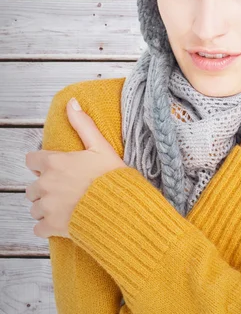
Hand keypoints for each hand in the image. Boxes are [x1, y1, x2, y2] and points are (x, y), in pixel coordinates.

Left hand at [25, 98, 127, 238]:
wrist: (119, 208)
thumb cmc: (111, 177)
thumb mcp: (100, 146)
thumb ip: (82, 124)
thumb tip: (72, 102)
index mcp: (55, 162)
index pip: (31, 160)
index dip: (41, 164)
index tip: (55, 168)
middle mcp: (46, 184)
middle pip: (31, 187)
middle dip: (44, 187)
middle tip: (64, 189)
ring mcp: (47, 207)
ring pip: (35, 208)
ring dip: (46, 207)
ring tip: (65, 206)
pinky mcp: (51, 227)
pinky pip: (38, 228)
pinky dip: (47, 227)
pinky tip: (62, 222)